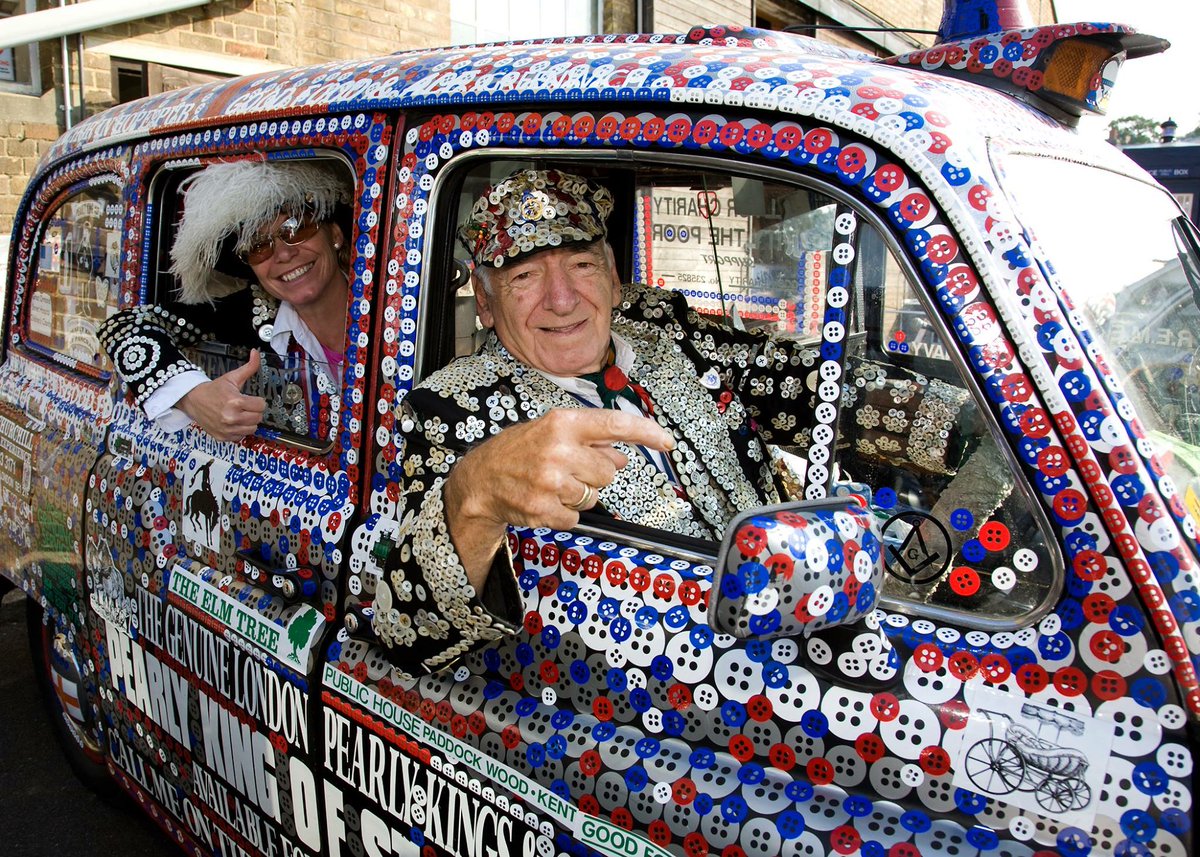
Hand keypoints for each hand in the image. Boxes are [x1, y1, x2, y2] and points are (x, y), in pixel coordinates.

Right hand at [178, 349, 266, 441]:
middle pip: (258, 417)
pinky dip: (239, 430)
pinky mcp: (223, 437)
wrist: (193, 400)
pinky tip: (233, 422)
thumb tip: (256, 353)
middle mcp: (231, 417)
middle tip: (245, 406)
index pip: (261, 405)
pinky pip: (241, 436)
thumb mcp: (232, 377)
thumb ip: (249, 367)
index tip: (251, 399)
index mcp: (235, 401)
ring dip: (248, 421)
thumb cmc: (214, 389)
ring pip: (252, 428)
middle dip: (254, 411)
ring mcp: (227, 429)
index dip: (257, 401)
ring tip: (239, 414)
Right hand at [443, 408, 675, 589]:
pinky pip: (577, 516)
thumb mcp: (552, 432)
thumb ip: (590, 441)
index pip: (615, 424)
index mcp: (563, 423)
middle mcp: (559, 450)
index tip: (666, 442)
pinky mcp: (545, 509)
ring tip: (552, 484)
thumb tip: (622, 456)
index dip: (646, 433)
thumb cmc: (518, 452)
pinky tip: (546, 499)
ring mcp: (551, 481)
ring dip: (578, 494)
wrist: (480, 480)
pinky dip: (564, 512)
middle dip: (593, 473)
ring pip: (594, 496)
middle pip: (608, 470)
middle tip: (566, 469)